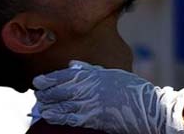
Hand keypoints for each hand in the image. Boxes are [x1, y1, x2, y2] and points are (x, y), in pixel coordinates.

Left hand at [33, 61, 183, 133]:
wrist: (145, 106)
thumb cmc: (130, 88)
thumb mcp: (112, 73)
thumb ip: (90, 69)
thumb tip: (72, 65)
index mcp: (94, 74)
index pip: (65, 75)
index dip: (49, 79)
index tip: (38, 81)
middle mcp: (89, 87)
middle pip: (60, 90)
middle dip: (46, 92)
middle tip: (37, 94)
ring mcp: (89, 103)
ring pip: (61, 104)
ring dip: (48, 105)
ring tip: (41, 105)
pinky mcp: (92, 118)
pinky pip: (69, 118)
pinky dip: (57, 117)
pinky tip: (49, 116)